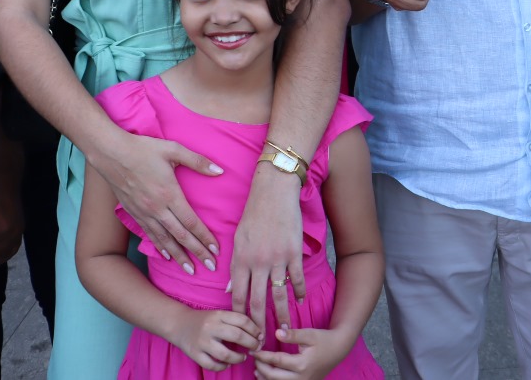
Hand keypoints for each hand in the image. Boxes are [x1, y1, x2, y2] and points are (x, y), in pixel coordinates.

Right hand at [90, 130, 222, 273]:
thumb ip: (198, 161)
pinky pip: (149, 234)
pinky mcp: (133, 213)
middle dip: (197, 253)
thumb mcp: (174, 149)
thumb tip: (220, 171)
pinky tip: (166, 256)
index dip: (205, 238)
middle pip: (180, 236)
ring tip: (189, 270)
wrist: (110, 153)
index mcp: (169, 194)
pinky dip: (159, 247)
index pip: (191, 222)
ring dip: (178, 256)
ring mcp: (143, 213)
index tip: (216, 250)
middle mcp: (157, 209)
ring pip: (164, 240)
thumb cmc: (143, 149)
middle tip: (210, 267)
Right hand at [170, 307, 260, 371]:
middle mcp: (211, 327)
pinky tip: (227, 364)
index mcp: (219, 315)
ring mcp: (202, 341)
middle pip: (237, 336)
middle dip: (251, 343)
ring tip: (243, 357)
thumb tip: (257, 333)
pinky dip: (221, 367)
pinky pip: (211, 365)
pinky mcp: (194, 354)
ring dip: (238, 358)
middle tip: (256, 348)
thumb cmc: (204, 320)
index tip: (260, 336)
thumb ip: (234, 321)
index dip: (255, 329)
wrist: (179, 323)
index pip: (242, 320)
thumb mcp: (219, 315)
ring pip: (225, 354)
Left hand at [231, 168, 304, 335]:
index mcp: (240, 259)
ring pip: (279, 295)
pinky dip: (298, 292)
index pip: (239, 295)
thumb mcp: (238, 239)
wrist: (274, 191)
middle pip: (258, 301)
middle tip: (262, 340)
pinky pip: (296, 278)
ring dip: (282, 314)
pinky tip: (300, 301)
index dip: (240, 314)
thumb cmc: (254, 213)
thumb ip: (235, 267)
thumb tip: (230, 291)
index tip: (242, 328)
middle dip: (259, 323)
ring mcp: (276, 258)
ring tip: (284, 329)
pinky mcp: (293, 252)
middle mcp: (257, 262)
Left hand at [254, 327, 348, 379]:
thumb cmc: (324, 340)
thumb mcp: (310, 334)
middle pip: (274, 376)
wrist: (339, 349)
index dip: (263, 356)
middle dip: (261, 367)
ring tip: (257, 369)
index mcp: (302, 364)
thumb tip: (277, 333)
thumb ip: (293, 335)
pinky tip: (266, 377)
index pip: (277, 361)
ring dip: (265, 378)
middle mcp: (301, 377)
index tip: (254, 350)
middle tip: (255, 358)